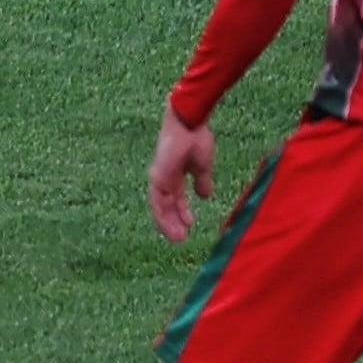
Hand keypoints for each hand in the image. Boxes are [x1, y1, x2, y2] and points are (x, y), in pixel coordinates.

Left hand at [148, 103, 216, 241]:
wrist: (189, 122)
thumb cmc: (196, 138)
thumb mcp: (202, 166)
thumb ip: (202, 181)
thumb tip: (205, 196)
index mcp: (174, 173)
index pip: (174, 198)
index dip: (181, 212)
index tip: (189, 224)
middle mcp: (164, 177)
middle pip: (166, 205)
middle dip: (173, 221)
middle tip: (181, 238)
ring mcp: (159, 177)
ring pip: (160, 207)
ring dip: (168, 224)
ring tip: (178, 239)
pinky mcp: (157, 176)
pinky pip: (157, 202)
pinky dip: (163, 216)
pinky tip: (172, 227)